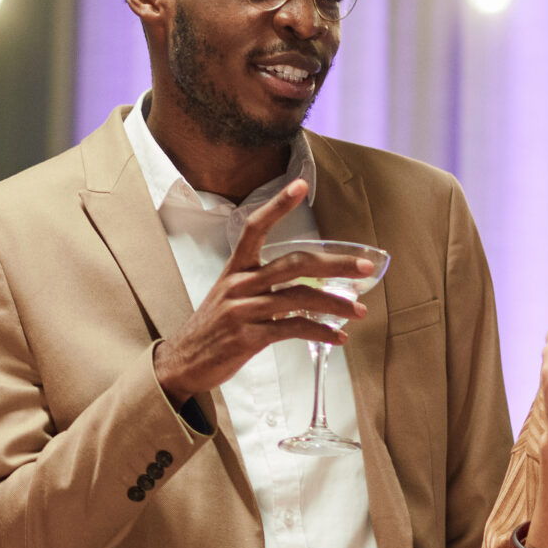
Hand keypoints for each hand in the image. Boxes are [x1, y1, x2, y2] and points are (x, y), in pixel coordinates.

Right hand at [151, 181, 367, 401]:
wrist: (183, 362)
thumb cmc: (212, 328)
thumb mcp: (231, 297)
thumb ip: (264, 287)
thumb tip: (305, 286)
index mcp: (235, 269)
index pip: (255, 228)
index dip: (278, 205)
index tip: (300, 185)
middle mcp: (239, 284)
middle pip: (294, 264)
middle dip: (334, 265)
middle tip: (364, 268)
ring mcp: (243, 310)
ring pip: (299, 298)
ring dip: (335, 305)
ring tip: (360, 311)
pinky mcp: (248, 337)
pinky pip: (293, 329)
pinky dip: (321, 332)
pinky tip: (338, 337)